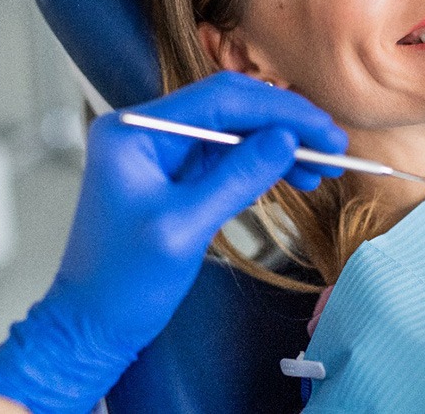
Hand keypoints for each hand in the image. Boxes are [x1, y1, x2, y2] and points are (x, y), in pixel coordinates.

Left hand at [0, 71, 346, 413]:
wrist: (92, 326)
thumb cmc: (122, 283)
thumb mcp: (183, 228)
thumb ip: (237, 177)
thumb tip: (287, 139)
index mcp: (137, 129)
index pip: (220, 98)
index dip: (278, 109)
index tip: (322, 128)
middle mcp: (150, 128)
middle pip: (232, 107)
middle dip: (285, 123)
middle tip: (332, 144)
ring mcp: (166, 149)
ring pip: (238, 130)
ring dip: (282, 144)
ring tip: (323, 166)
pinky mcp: (180, 172)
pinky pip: (232, 155)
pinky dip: (266, 164)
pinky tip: (298, 176)